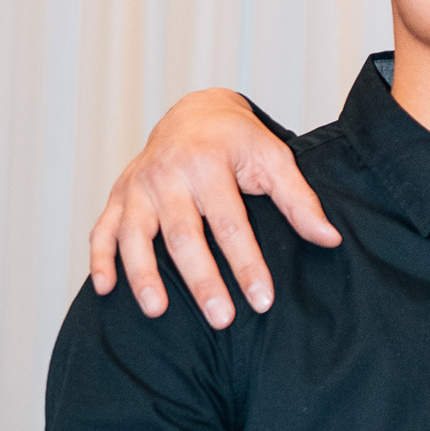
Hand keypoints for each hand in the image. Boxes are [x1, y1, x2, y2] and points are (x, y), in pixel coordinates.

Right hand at [89, 89, 338, 327]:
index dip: (247, 264)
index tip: (262, 301)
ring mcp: (138, 185)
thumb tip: (329, 239)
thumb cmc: (238, 141)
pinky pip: (102, 229)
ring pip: (136, 235)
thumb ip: (299, 201)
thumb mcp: (274, 159)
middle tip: (221, 318)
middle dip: (202, 280)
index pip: (231, 223)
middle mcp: (167, 174)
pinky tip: (105, 289)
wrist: (195, 112)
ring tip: (158, 311)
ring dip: (143, 274)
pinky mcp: (119, 195)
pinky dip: (100, 259)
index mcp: (208, 163)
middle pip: (184, 235)